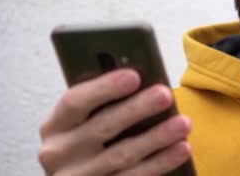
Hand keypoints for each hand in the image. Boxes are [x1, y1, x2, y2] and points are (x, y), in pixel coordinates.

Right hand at [39, 69, 191, 175]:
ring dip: (157, 137)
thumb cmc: (87, 139)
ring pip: (123, 156)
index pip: (75, 102)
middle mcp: (60, 153)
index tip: (134, 76)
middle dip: (137, 109)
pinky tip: (181, 149)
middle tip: (165, 94)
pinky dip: (161, 162)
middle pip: (103, 127)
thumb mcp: (82, 121)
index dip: (104, 88)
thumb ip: (101, 103)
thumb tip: (141, 78)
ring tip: (184, 123)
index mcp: (55, 125)